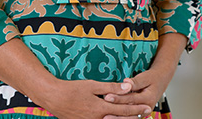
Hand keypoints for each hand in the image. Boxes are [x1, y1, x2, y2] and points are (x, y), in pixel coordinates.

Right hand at [36, 78, 152, 118]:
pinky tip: (116, 118)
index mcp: (100, 108)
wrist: (53, 98)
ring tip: (135, 116)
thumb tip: (127, 87)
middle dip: (134, 116)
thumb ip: (111, 87)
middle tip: (146, 113)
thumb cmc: (72, 90)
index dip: (136, 109)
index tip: (147, 107)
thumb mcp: (92, 85)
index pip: (123, 110)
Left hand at [102, 68, 173, 115]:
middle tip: (103, 110)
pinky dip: (121, 118)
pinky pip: (130, 117)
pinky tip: (111, 117)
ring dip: (117, 118)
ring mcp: (144, 112)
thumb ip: (135, 81)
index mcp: (149, 98)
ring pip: (129, 117)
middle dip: (115, 111)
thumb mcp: (145, 77)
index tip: (107, 96)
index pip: (131, 99)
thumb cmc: (152, 78)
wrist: (161, 81)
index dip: (119, 98)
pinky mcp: (140, 113)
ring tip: (105, 117)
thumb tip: (126, 82)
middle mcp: (147, 107)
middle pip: (129, 111)